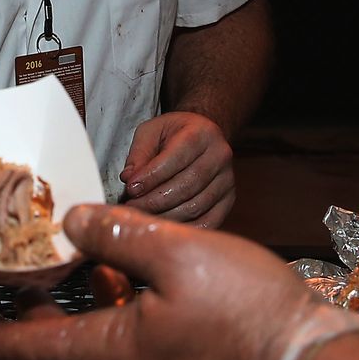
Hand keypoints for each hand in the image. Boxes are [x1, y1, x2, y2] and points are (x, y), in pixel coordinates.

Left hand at [0, 204, 358, 359]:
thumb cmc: (252, 314)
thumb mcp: (180, 253)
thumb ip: (118, 233)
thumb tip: (72, 222)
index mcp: (109, 356)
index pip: (25, 351)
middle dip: (27, 330)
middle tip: (6, 298)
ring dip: (73, 330)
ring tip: (67, 288)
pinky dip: (111, 337)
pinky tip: (129, 303)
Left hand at [119, 111, 234, 224]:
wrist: (202, 136)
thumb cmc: (172, 134)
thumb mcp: (151, 132)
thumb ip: (139, 154)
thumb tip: (129, 179)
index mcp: (201, 133)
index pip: (175, 159)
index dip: (151, 177)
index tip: (130, 189)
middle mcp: (220, 156)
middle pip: (186, 186)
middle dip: (154, 200)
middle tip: (132, 207)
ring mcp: (228, 180)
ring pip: (195, 206)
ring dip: (165, 216)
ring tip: (143, 216)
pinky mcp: (229, 199)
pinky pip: (208, 221)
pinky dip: (185, 228)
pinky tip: (165, 226)